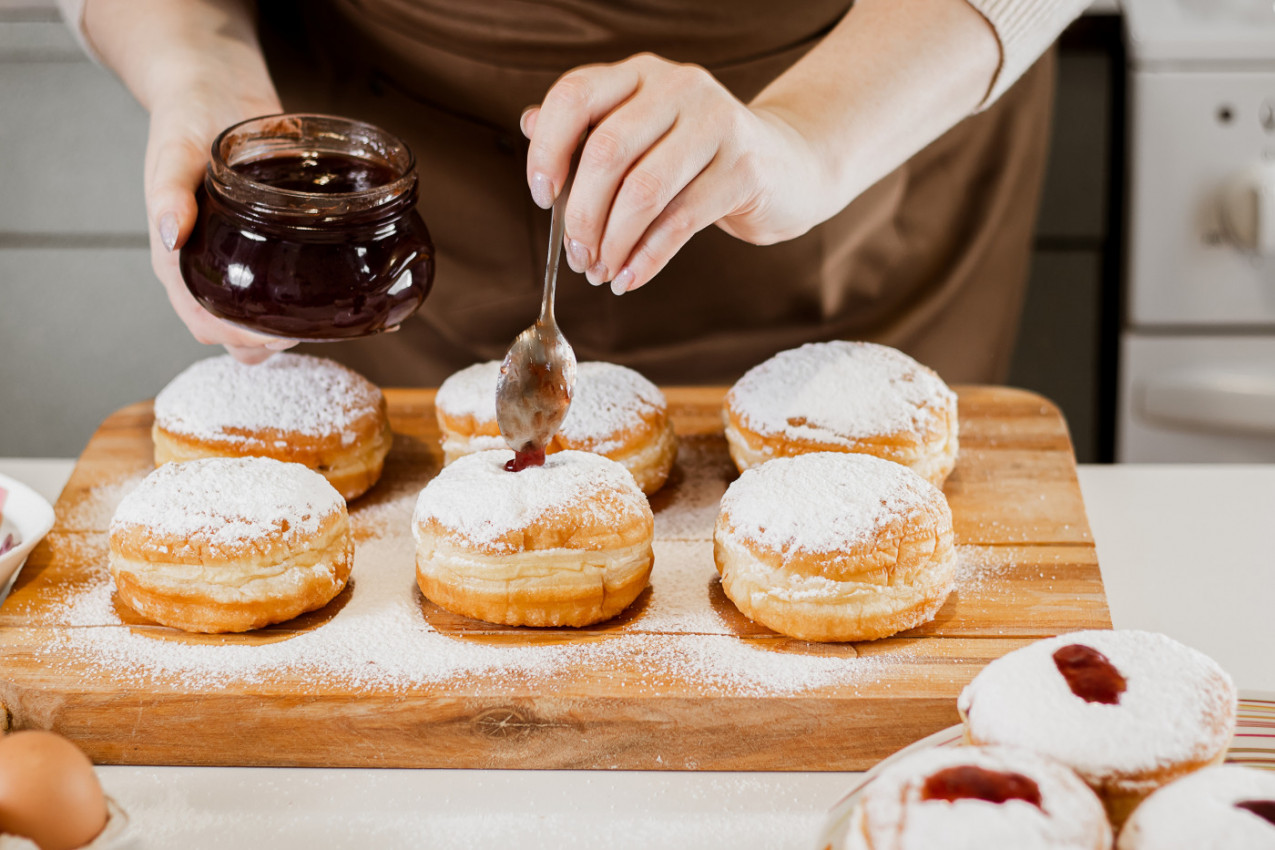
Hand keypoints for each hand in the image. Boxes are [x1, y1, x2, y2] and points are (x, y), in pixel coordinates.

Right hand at [83, 0, 295, 362]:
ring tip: (330, 318)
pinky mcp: (274, 246)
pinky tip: (350, 302)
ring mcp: (244, 261)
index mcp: (180, 259)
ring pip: (266, 318)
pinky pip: (290, 287)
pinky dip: (314, 303)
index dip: (237, 337)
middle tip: (309, 325)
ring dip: (293, 328)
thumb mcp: (173, 152)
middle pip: (237, 334)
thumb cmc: (186, 123)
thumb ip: (168, 191)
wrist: (216, 91)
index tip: (273, 334)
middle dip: (271, 342)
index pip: (204, 321)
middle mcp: (213, 268)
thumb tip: (171, 233)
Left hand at [521, 53, 827, 295]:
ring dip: (613, 242)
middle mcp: (678, 88)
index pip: (574, 97)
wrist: (789, 166)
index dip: (547, 150)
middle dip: (581, 215)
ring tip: (602, 272)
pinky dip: (647, 257)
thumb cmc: (699, 158)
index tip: (541, 196)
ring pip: (643, 190)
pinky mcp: (744, 168)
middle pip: (606, 152)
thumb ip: (590, 130)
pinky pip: (681, 220)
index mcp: (640, 75)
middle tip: (577, 256)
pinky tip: (630, 278)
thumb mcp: (644, 136)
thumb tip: (529, 125)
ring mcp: (716, 124)